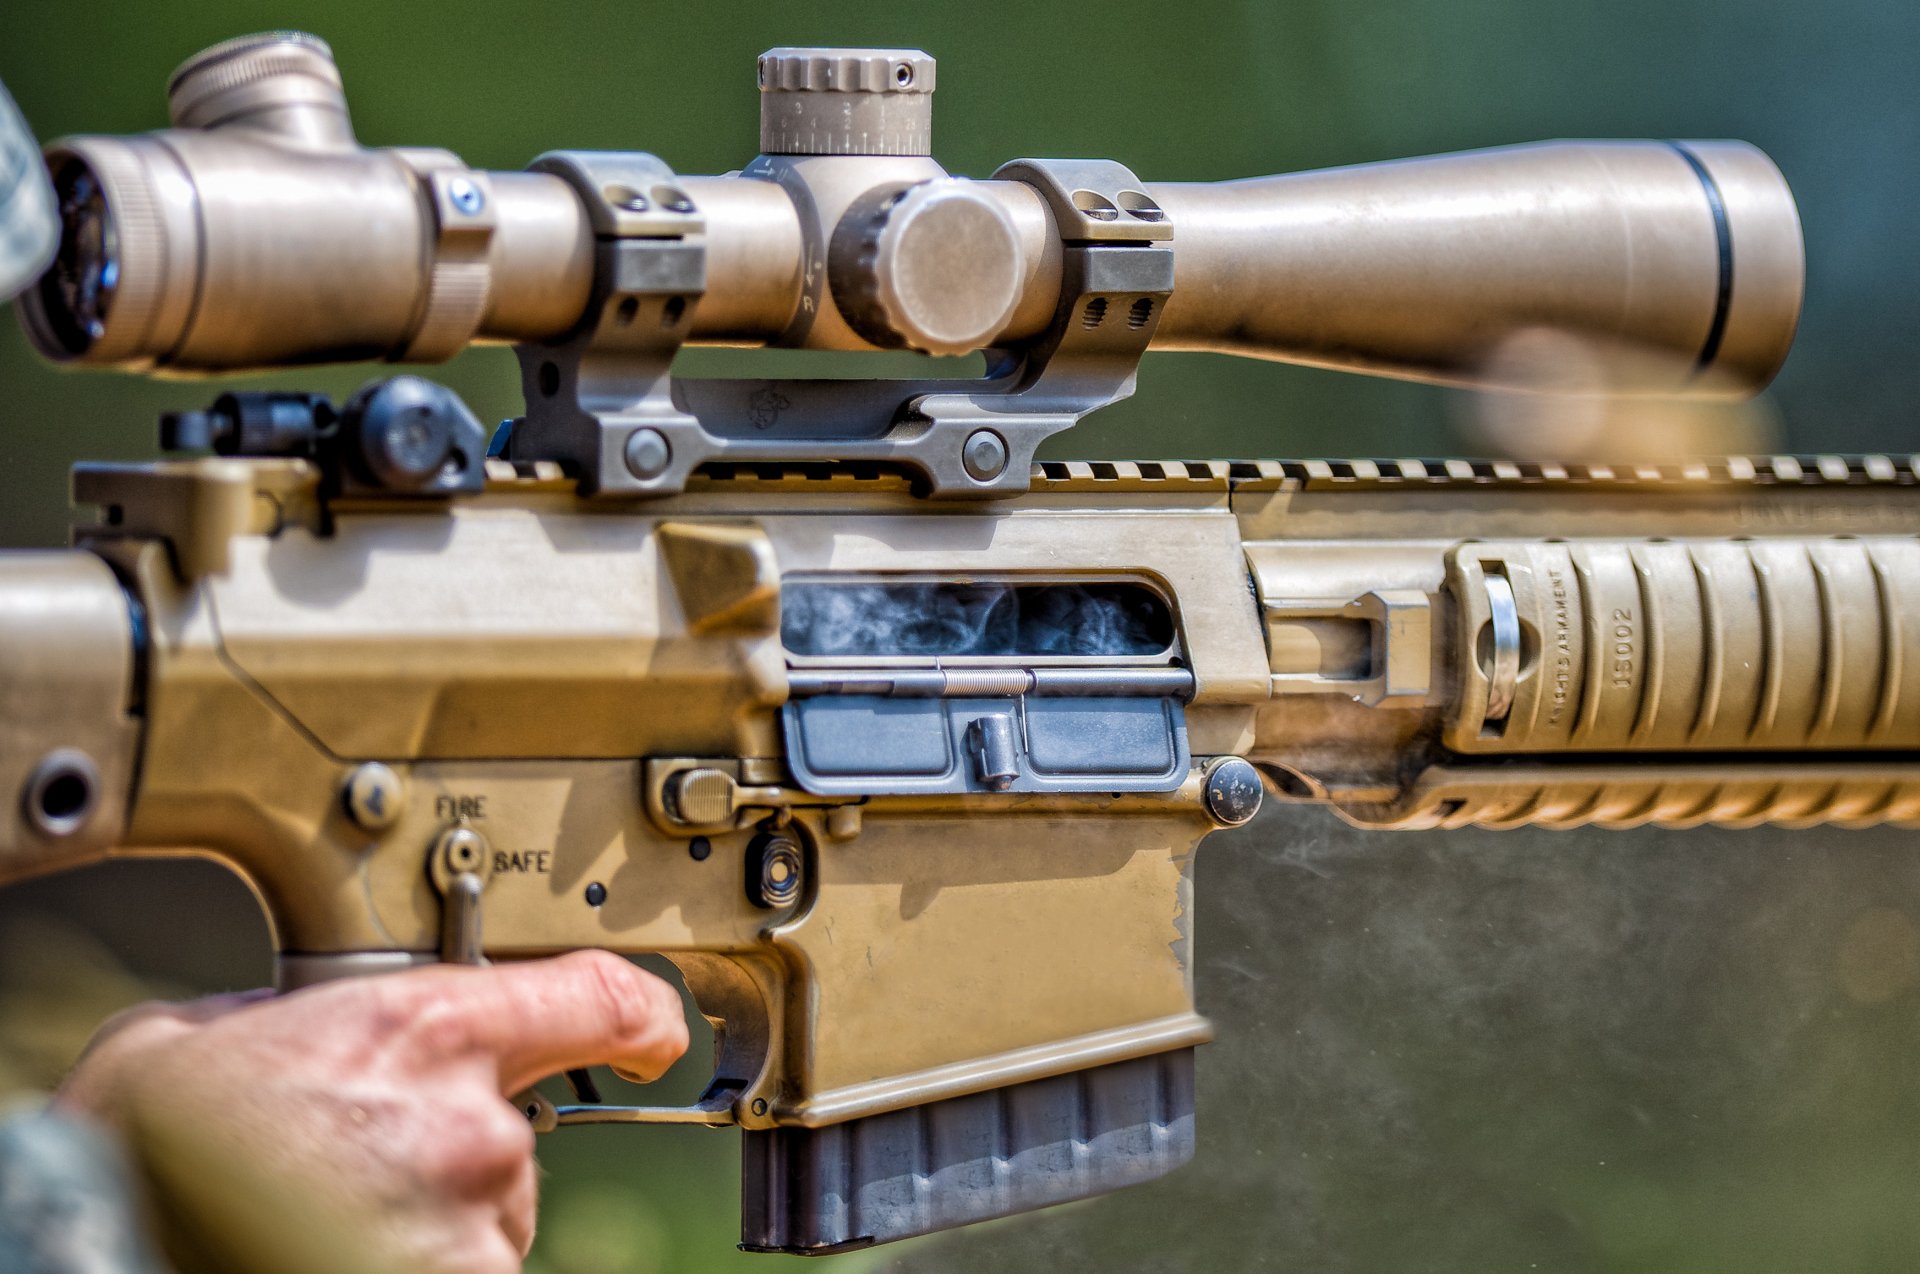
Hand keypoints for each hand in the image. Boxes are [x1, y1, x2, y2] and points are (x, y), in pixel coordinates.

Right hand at [56, 951, 688, 1273]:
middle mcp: (471, 1125)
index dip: (641, 1015)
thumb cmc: (142, 1141)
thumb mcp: (234, 1028)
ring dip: (432, 1229)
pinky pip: (470, 1273)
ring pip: (490, 1226)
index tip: (656, 1032)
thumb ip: (322, 1010)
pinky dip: (420, 1265)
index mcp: (425, 1027)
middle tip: (348, 1170)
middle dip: (454, 1158)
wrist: (98, 1225)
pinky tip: (332, 1249)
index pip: (600, 998)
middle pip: (516, 1139)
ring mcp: (467, 1226)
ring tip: (325, 1221)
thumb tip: (330, 1017)